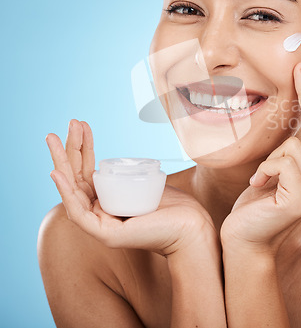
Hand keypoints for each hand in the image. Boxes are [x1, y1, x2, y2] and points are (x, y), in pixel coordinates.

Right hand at [46, 119, 216, 256]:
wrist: (191, 227)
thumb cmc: (175, 207)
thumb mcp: (147, 184)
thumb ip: (135, 178)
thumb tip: (131, 164)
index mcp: (108, 200)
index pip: (88, 171)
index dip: (84, 147)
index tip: (82, 124)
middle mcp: (100, 212)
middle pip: (77, 177)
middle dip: (69, 149)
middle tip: (67, 122)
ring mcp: (100, 224)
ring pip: (72, 191)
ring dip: (61, 162)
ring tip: (53, 138)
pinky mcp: (106, 234)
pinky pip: (78, 213)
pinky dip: (65, 192)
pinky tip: (58, 173)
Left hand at [220, 62, 300, 254]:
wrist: (244, 237)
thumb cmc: (255, 200)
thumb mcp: (275, 166)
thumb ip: (290, 146)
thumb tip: (294, 111)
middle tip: (300, 67)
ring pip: (294, 145)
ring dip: (270, 158)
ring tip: (261, 179)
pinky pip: (283, 162)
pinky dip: (265, 170)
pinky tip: (257, 186)